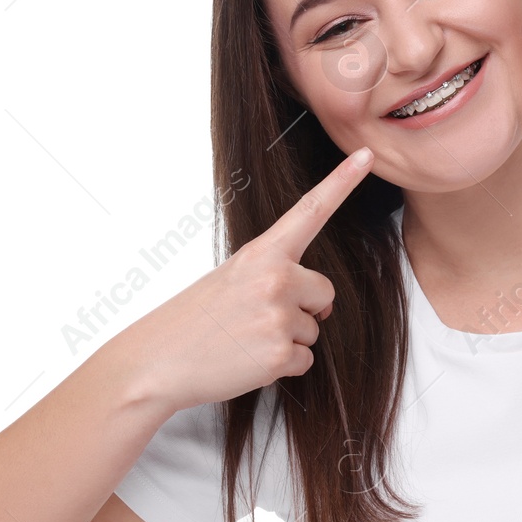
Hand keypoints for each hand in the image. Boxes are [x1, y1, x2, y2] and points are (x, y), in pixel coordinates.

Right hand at [114, 147, 374, 414]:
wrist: (154, 361)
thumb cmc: (190, 321)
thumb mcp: (232, 278)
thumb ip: (277, 276)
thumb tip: (321, 304)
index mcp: (262, 253)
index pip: (310, 211)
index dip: (342, 182)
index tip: (367, 155)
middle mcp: (275, 278)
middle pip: (325, 292)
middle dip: (303, 309)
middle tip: (257, 317)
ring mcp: (278, 316)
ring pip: (313, 330)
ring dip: (286, 339)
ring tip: (244, 338)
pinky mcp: (278, 354)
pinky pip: (305, 361)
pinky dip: (282, 366)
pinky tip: (247, 359)